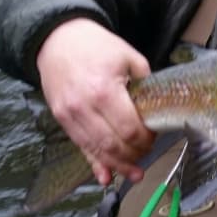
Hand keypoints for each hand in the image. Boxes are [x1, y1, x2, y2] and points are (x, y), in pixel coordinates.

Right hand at [35, 18, 155, 185]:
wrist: (58, 39)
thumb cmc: (95, 45)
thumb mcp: (128, 55)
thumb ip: (144, 81)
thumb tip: (158, 103)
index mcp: (104, 91)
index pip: (129, 128)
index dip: (145, 139)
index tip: (153, 136)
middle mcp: (84, 108)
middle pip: (113, 144)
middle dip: (133, 154)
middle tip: (147, 153)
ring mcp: (70, 116)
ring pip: (96, 149)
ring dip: (117, 165)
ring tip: (135, 174)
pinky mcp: (61, 119)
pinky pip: (80, 146)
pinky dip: (94, 163)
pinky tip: (104, 177)